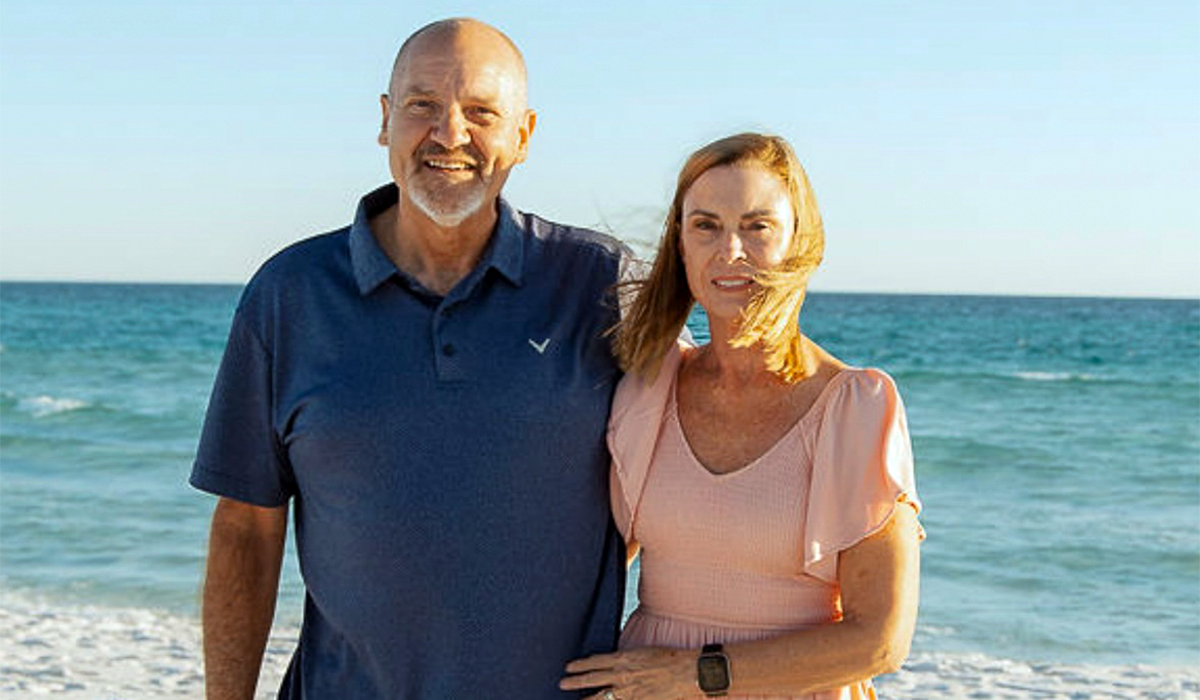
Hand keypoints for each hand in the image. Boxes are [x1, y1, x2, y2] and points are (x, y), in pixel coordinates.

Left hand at [560, 647, 694, 699]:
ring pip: (601, 697)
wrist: (688, 671)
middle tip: (562, 683)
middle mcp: (623, 675)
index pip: (595, 661)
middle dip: (575, 682)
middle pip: (593, 679)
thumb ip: (627, 659)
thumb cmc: (671, 659)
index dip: (580, 665)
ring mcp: (629, 692)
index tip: (569, 667)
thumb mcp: (644, 653)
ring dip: (586, 699)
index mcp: (624, 659)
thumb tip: (616, 662)